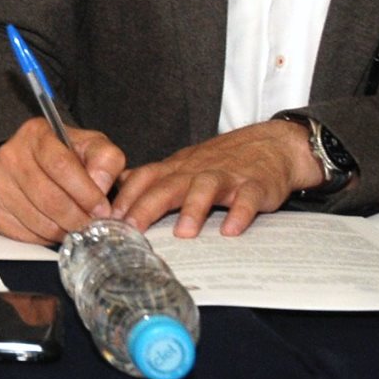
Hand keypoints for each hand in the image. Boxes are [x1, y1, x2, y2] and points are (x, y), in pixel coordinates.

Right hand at [0, 116, 126, 244]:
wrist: (32, 164)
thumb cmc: (66, 156)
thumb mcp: (92, 146)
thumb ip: (105, 160)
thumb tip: (100, 186)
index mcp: (35, 134)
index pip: (60, 165)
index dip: (86, 192)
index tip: (102, 209)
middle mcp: (10, 156)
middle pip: (48, 198)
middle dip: (77, 218)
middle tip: (93, 225)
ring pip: (38, 221)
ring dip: (64, 230)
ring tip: (78, 227)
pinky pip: (26, 235)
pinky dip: (47, 238)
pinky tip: (56, 227)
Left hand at [110, 119, 319, 237]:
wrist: (271, 144)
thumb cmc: (221, 161)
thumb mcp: (183, 166)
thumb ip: (153, 180)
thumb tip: (117, 192)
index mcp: (176, 168)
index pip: (144, 178)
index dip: (124, 198)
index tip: (107, 219)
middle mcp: (196, 170)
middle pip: (168, 186)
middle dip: (147, 206)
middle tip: (132, 229)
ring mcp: (226, 177)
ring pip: (205, 188)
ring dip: (193, 210)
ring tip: (183, 234)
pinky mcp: (255, 185)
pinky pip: (247, 198)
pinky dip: (240, 213)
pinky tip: (231, 231)